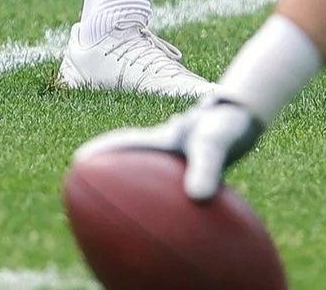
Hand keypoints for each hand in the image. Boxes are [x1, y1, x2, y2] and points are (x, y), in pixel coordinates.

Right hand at [74, 98, 265, 200]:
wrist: (248, 112)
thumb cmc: (228, 123)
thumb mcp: (215, 145)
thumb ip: (207, 167)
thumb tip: (199, 197)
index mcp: (160, 141)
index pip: (122, 145)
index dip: (99, 152)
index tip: (77, 161)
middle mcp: (164, 146)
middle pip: (128, 156)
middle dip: (107, 166)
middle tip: (86, 180)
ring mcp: (175, 153)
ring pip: (147, 167)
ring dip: (133, 179)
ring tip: (122, 204)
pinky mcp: (190, 161)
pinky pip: (168, 180)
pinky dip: (161, 193)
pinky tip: (169, 214)